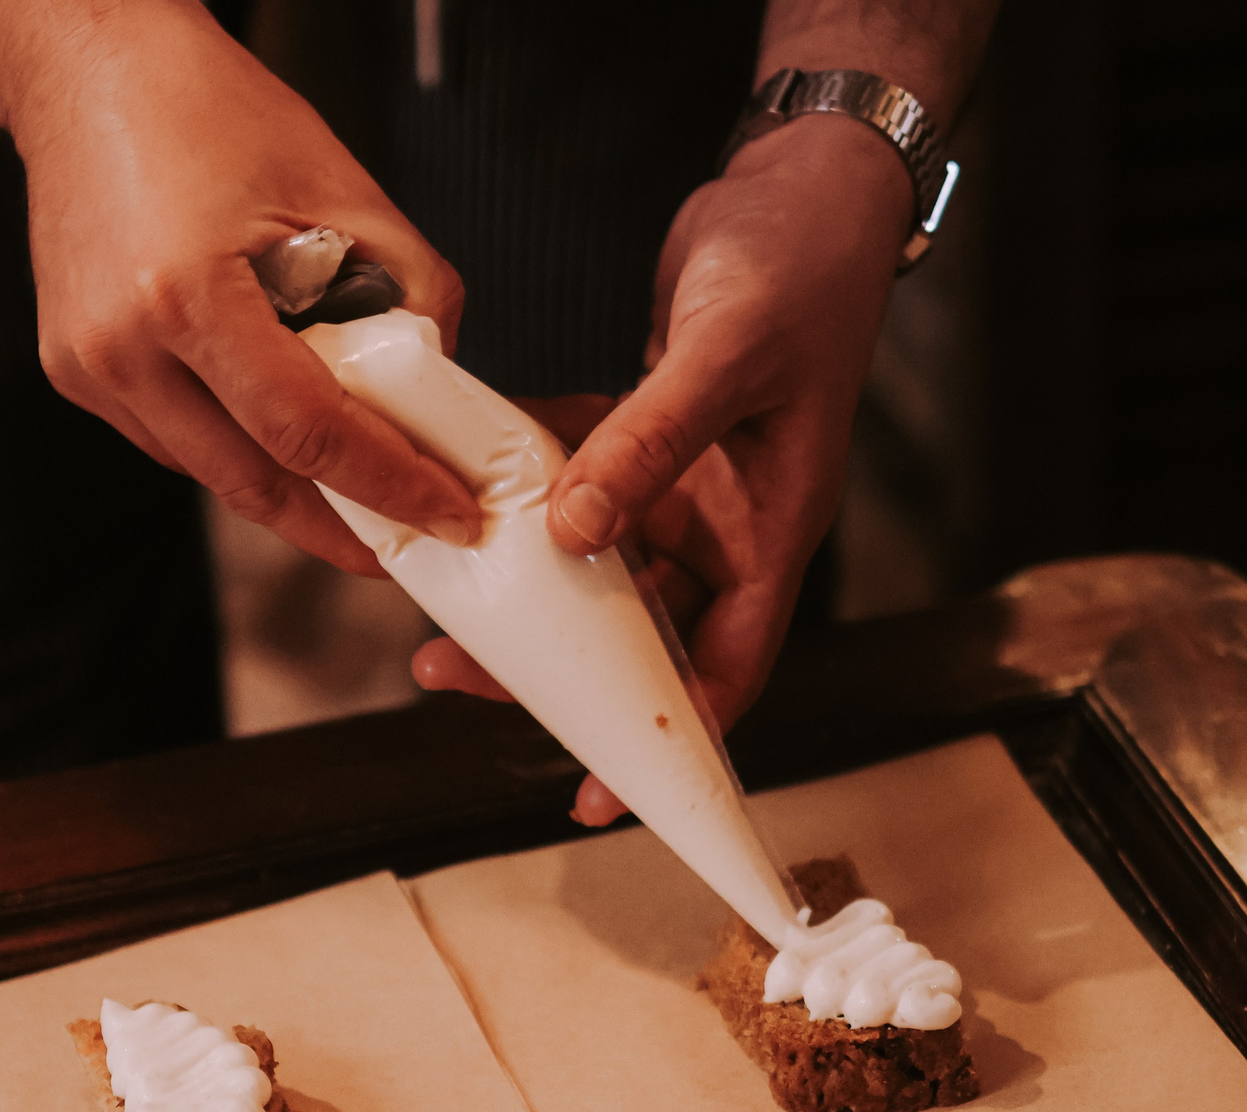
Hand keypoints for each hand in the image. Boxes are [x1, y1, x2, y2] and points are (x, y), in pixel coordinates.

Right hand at [0, 0, 481, 573]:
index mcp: (183, 295)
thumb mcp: (338, 186)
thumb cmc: (206, 110)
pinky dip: (238, 449)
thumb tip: (449, 378)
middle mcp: (121, 347)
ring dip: (291, 492)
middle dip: (343, 527)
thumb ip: (410, 285)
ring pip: (211, 472)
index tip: (449, 516)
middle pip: (254, 482)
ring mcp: (88, 368)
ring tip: (363, 497)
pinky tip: (285, 441)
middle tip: (414, 544)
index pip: (306, 431)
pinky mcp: (76, 372)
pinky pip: (175, 440)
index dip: (388, 487)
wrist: (90, 74)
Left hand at [417, 116, 912, 823]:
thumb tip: (575, 534)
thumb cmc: (800, 268)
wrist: (805, 182)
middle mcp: (730, 520)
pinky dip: (530, 488)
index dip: (666, 735)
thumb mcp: (727, 357)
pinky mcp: (649, 432)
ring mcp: (689, 480)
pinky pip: (582, 482)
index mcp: (774, 529)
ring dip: (528, 582)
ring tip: (442, 605)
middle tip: (459, 673)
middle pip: (642, 629)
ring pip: (598, 563)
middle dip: (558, 664)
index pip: (725, 666)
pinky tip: (469, 484)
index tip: (599, 794)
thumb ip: (652, 444)